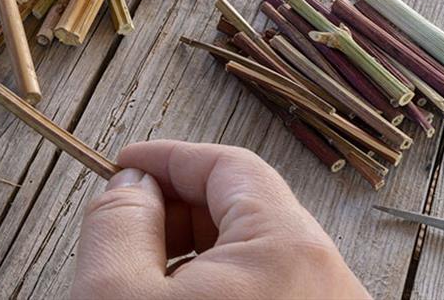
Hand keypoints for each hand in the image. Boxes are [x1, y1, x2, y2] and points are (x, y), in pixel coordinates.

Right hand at [72, 140, 368, 298]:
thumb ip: (117, 219)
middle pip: (247, 208)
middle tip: (127, 223)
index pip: (229, 165)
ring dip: (194, 250)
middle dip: (178, 207)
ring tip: (145, 275)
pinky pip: (271, 290)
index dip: (167, 157)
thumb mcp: (114, 292)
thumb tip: (130, 183)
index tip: (124, 164)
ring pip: (257, 255)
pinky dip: (220, 284)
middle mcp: (329, 281)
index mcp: (288, 251)